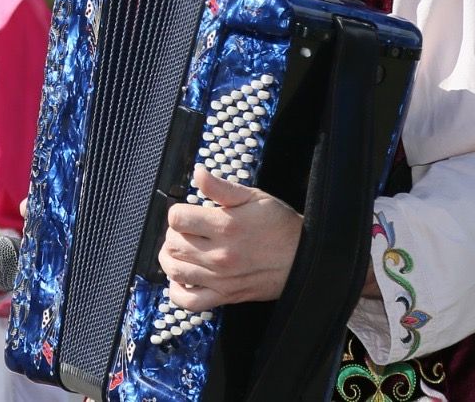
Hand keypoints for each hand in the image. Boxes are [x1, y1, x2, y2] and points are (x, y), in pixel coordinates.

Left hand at [157, 165, 301, 310]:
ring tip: (180, 250)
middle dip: (173, 234)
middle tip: (186, 231)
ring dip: (170, 258)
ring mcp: (221, 279)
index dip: (178, 212)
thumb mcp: (253, 197)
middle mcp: (220, 255)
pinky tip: (182, 278)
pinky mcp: (226, 297)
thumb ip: (220, 187)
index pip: (177, 218)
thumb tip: (197, 173)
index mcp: (225, 226)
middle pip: (172, 244)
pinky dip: (177, 291)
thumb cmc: (279, 225)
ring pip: (175, 270)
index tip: (187, 213)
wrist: (304, 258)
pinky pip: (189, 301)